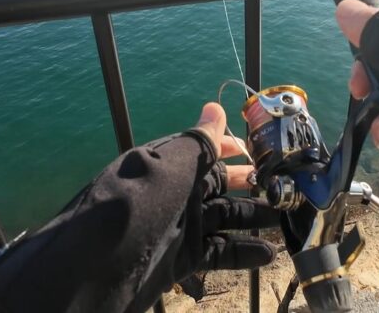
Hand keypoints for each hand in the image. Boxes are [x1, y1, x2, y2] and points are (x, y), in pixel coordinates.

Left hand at [0, 103, 278, 312]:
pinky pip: (218, 252)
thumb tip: (216, 106)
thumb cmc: (132, 209)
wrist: (90, 272)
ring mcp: (179, 228)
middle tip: (288, 189)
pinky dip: (242, 253)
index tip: (265, 151)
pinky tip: (268, 255)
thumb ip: (197, 142)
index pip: (206, 150)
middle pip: (221, 185)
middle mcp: (175, 193)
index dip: (234, 149)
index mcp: (169, 165)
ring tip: (287, 222)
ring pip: (225, 219)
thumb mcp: (168, 168)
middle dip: (254, 186)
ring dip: (255, 219)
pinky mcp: (181, 260)